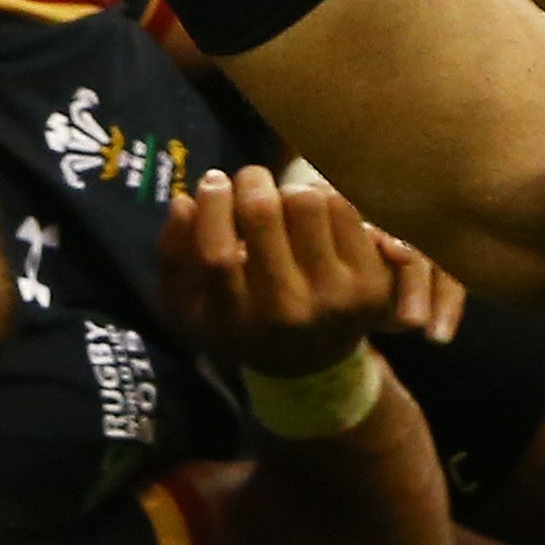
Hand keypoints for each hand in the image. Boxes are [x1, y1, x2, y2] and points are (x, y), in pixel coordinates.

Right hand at [157, 165, 411, 378]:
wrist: (312, 363)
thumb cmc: (243, 321)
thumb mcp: (191, 305)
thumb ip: (173, 254)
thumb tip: (183, 201)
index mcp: (236, 321)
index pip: (217, 254)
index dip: (212, 205)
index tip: (213, 181)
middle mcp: (286, 312)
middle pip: (264, 213)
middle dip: (251, 181)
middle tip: (250, 182)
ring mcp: (334, 298)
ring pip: (307, 201)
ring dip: (289, 190)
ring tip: (283, 204)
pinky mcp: (371, 283)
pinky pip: (343, 207)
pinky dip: (324, 197)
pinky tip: (314, 215)